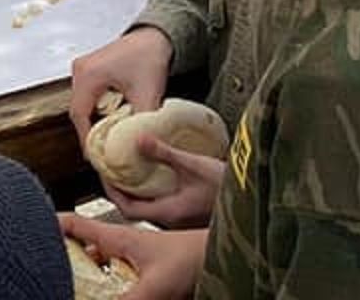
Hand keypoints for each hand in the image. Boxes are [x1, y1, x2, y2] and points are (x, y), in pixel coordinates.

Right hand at [61, 214, 207, 299]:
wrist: (221, 257)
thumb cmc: (191, 259)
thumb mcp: (155, 286)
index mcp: (116, 238)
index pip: (73, 224)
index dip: (48, 226)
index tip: (28, 235)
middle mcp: (121, 247)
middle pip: (82, 251)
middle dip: (65, 262)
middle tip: (51, 276)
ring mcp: (134, 261)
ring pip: (100, 268)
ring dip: (88, 279)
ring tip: (74, 285)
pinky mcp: (147, 275)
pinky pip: (119, 282)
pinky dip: (108, 288)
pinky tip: (107, 294)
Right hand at [69, 25, 171, 142]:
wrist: (154, 36)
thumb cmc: (149, 57)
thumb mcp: (147, 94)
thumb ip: (141, 122)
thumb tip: (139, 146)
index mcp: (88, 75)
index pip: (78, 114)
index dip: (86, 137)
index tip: (96, 156)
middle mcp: (80, 70)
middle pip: (77, 109)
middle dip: (89, 132)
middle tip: (101, 153)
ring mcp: (83, 68)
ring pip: (82, 103)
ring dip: (92, 122)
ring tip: (106, 141)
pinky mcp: (90, 69)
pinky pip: (87, 96)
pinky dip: (96, 111)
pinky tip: (109, 122)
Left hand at [101, 135, 226, 228]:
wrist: (256, 200)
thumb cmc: (228, 188)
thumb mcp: (194, 165)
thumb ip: (164, 152)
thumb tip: (138, 138)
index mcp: (169, 213)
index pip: (127, 209)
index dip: (111, 191)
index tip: (104, 173)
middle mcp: (174, 221)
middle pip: (136, 210)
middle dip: (121, 190)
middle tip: (113, 170)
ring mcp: (183, 220)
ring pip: (151, 208)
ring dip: (138, 191)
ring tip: (130, 170)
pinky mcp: (191, 215)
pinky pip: (164, 205)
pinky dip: (154, 192)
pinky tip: (157, 176)